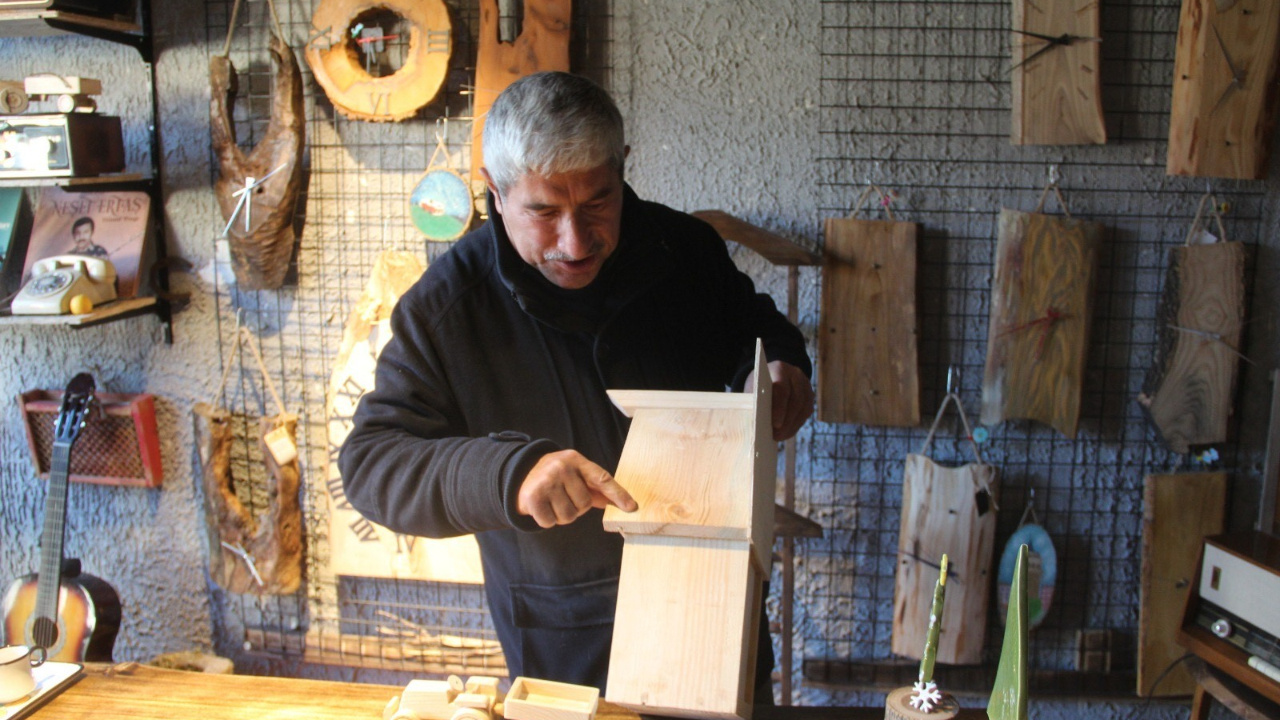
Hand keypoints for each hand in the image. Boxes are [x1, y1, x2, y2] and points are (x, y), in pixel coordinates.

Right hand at [517, 450, 637, 527]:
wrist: (521, 475)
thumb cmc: (556, 478)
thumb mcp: (576, 475)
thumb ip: (598, 488)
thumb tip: (625, 503)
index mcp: (575, 460)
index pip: (602, 478)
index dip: (618, 494)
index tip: (631, 507)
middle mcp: (561, 467)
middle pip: (584, 505)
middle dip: (576, 507)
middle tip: (563, 497)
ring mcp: (546, 481)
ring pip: (569, 516)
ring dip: (561, 516)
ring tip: (553, 503)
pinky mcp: (533, 497)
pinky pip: (551, 522)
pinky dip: (547, 520)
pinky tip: (542, 508)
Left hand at [746, 360, 814, 440]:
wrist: (771, 376)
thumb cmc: (759, 384)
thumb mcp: (754, 388)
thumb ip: (755, 400)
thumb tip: (755, 422)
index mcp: (780, 369)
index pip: (782, 389)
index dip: (779, 408)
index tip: (775, 424)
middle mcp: (796, 375)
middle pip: (796, 400)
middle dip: (787, 420)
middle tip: (777, 435)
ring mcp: (805, 385)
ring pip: (804, 408)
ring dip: (792, 425)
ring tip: (780, 437)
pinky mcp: (809, 396)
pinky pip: (806, 413)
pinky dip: (796, 425)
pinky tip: (786, 433)